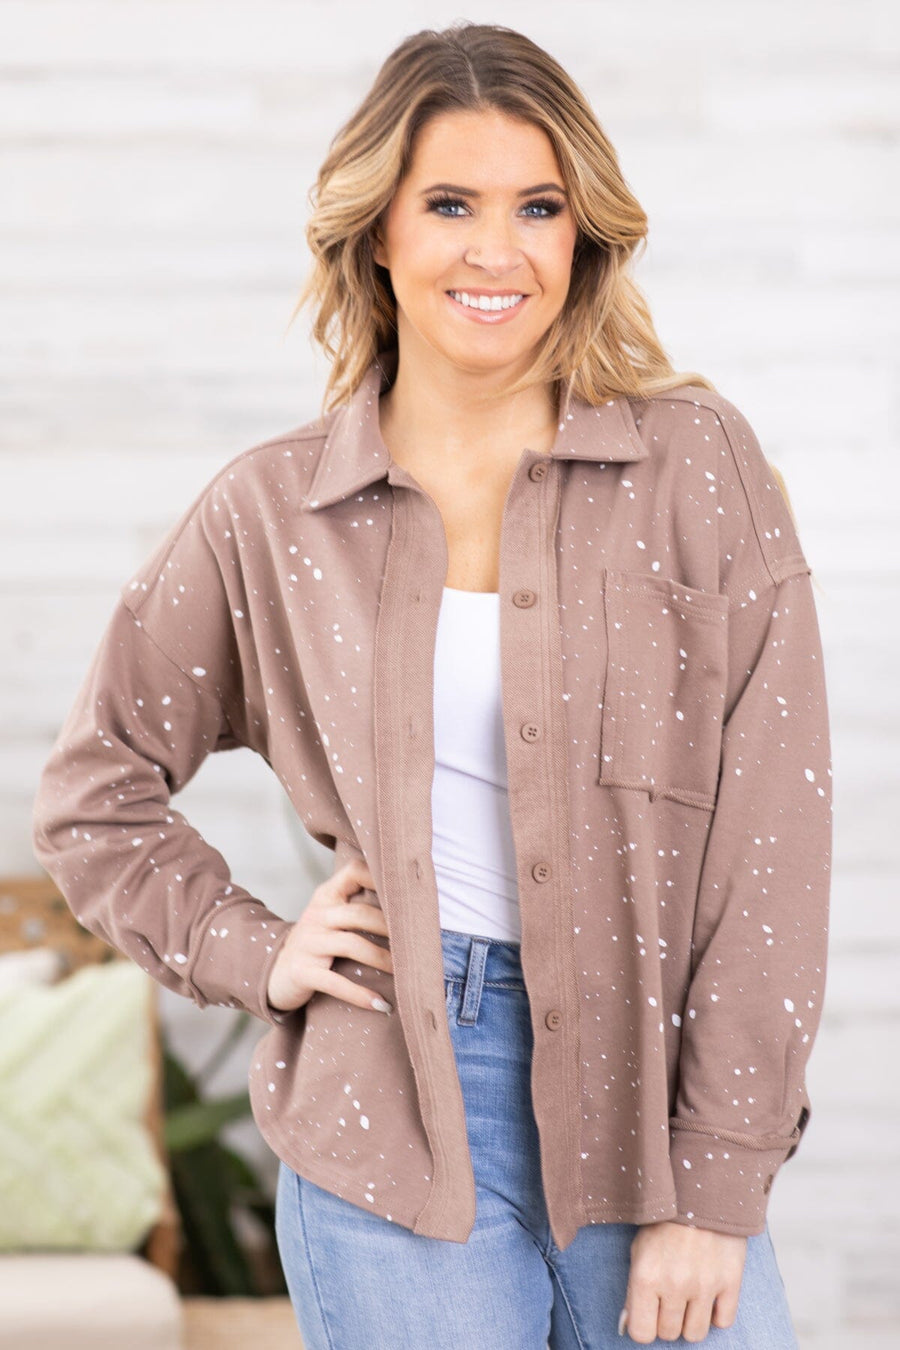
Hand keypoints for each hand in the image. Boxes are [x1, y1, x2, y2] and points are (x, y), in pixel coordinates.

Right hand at [266, 857, 394, 1015]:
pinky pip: (336, 983)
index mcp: (327, 896)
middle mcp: (317, 915)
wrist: (274, 972)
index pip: (353, 872)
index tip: (406, 889)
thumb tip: (408, 904)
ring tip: (405, 971)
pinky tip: (381, 1005)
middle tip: (416, 940)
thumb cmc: (316, 942)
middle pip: (359, 913)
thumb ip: (358, 904)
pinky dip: (361, 994)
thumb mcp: (330, 916)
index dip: (379, 876)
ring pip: (352, 945)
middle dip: (390, 927)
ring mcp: (308, 943)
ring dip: (382, 959)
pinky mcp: (303, 972)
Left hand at [621, 1220, 746, 1342]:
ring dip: (690, 1320)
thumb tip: (628, 1324)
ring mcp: (705, 1285)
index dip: (643, 1325)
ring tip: (688, 1298)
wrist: (700, 1190)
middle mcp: (675, 1285)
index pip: (641, 1333)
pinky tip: (709, 1295)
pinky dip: (716, 1314)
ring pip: (695, 1334)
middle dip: (666, 1320)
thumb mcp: (639, 1249)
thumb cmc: (664, 1220)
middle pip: (669, 1333)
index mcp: (646, 1276)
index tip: (647, 1313)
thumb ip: (633, 1289)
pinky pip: (723, 1321)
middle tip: (668, 1298)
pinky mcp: (730, 1281)